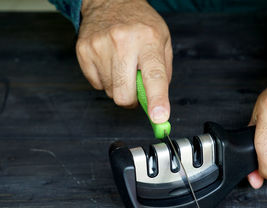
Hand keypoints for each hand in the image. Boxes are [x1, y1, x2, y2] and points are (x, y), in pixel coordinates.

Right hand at [76, 0, 172, 122]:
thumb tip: (156, 104)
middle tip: (136, 88)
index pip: (154, 76)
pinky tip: (110, 62)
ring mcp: (99, 46)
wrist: (112, 1)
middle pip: (124, 94)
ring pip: (110, 92)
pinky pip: (97, 85)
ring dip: (119, 87)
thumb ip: (163, 74)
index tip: (159, 117)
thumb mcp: (163, 42)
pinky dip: (106, 80)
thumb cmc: (141, 24)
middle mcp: (122, 42)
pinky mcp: (83, 51)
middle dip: (132, 100)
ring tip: (122, 66)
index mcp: (148, 40)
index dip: (157, 100)